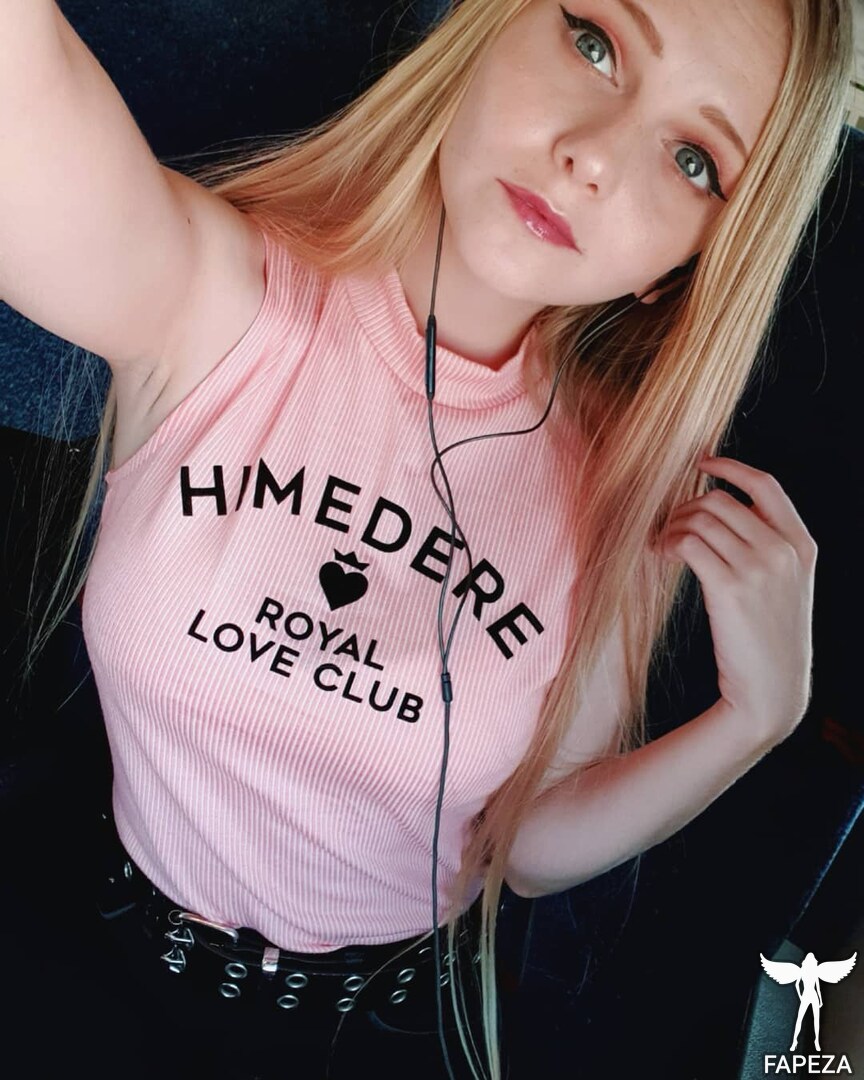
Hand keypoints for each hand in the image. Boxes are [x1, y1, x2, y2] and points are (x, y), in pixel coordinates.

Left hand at [654, 457, 817, 745]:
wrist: (772, 688)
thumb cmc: (768, 637)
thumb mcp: (785, 586)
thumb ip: (766, 546)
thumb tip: (718, 510)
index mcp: (802, 544)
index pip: (766, 485)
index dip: (730, 467)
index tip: (702, 463)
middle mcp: (783, 550)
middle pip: (720, 500)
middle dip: (685, 507)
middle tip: (668, 527)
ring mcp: (759, 568)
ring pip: (700, 519)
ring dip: (671, 526)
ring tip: (661, 545)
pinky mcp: (730, 588)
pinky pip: (688, 543)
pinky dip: (667, 543)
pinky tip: (660, 555)